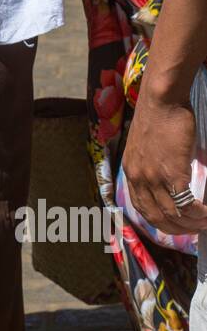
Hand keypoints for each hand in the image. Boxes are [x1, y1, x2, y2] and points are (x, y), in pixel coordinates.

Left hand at [122, 88, 206, 235]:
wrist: (161, 100)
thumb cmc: (159, 117)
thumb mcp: (146, 146)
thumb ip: (154, 165)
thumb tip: (173, 179)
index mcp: (131, 172)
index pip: (141, 208)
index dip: (158, 221)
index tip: (174, 225)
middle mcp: (138, 178)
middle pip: (156, 217)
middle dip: (176, 228)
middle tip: (193, 230)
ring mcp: (154, 177)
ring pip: (172, 213)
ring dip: (190, 223)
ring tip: (204, 223)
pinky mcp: (172, 172)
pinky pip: (184, 202)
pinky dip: (197, 212)